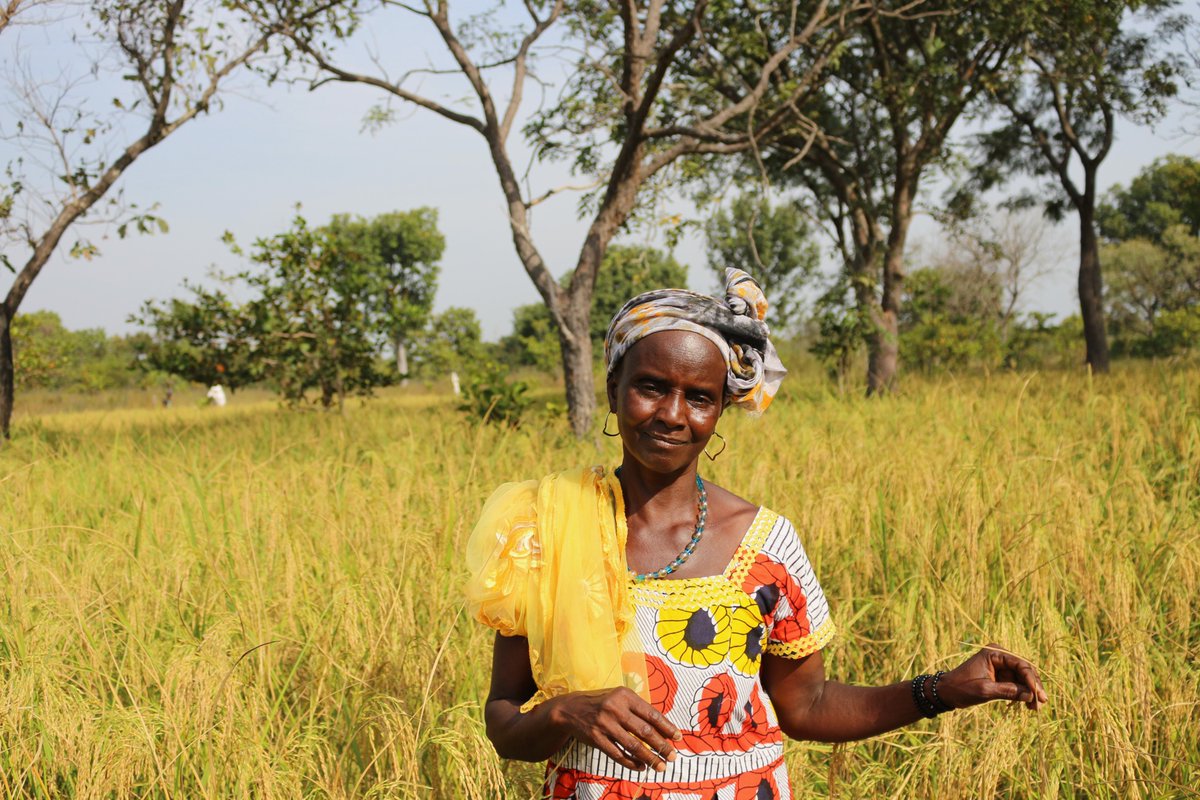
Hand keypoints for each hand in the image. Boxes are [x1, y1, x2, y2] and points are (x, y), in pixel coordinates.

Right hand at [546, 687, 681, 771]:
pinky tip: (641, 767)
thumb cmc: (601, 703)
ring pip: (633, 745)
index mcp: (624, 695)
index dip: (666, 727)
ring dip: (649, 758)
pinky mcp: (596, 739)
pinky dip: (631, 762)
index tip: (678, 737)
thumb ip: (637, 708)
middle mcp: (615, 708)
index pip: (651, 713)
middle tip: (672, 755)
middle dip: (661, 745)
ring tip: (660, 765)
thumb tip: (662, 727)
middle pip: (644, 731)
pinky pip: (618, 754)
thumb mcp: (618, 697)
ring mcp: (605, 724)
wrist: (569, 709)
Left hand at [938, 643, 1048, 711]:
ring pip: (1023, 678)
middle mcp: (1000, 655)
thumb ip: (1008, 691)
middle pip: (1025, 670)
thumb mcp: (985, 690)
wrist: (946, 692)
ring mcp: (1001, 666)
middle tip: (1041, 704)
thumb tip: (1031, 696)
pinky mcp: (1001, 676)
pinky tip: (1028, 706)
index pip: (1020, 664)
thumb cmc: (961, 688)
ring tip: (1035, 709)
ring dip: (1030, 692)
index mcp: (994, 652)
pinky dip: (1023, 694)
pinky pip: (1017, 684)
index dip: (1031, 680)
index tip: (1039, 696)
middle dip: (1033, 687)